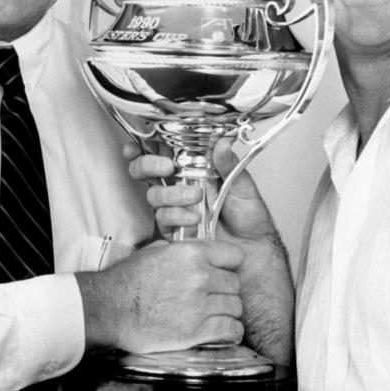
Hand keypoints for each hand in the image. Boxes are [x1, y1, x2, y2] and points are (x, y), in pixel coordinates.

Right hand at [77, 238, 243, 352]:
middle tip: (213, 298)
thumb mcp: (156, 251)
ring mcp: (200, 304)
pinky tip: (222, 331)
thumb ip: (183, 251)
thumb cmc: (128, 280)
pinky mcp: (196, 331)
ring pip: (235, 307)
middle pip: (235, 283)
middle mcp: (200, 276)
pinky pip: (231, 330)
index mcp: (191, 253)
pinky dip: (230, 332)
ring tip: (214, 315)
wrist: (108, 308)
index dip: (230, 265)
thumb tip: (199, 252)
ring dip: (227, 312)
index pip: (235, 256)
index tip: (224, 273)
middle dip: (225, 291)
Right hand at [126, 139, 275, 242]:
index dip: (144, 149)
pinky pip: (164, 219)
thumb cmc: (249, 216)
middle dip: (148, 165)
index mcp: (194, 170)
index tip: (135, 147)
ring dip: (172, 194)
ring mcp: (176, 208)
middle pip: (147, 172)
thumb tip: (221, 143)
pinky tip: (194, 218)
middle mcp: (180, 187)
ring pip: (155, 195)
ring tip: (196, 197)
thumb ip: (229, 165)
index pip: (163, 154)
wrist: (253, 247)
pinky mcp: (175, 229)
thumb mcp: (242, 185)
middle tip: (167, 167)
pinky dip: (177, 216)